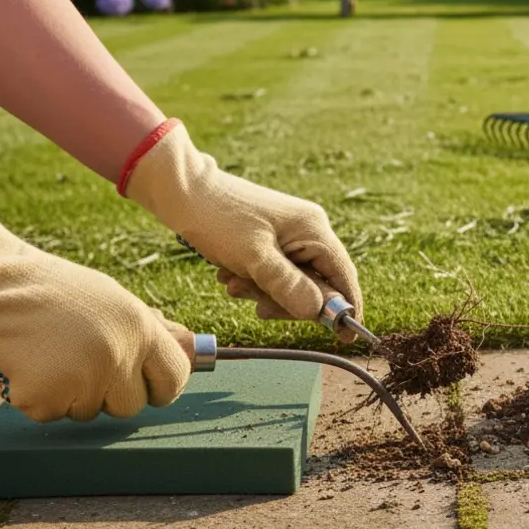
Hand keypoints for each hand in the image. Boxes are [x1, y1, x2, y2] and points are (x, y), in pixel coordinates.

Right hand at [0, 191, 191, 421]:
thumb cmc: (58, 291)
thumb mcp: (116, 300)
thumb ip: (152, 330)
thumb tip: (192, 347)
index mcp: (140, 329)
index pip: (174, 378)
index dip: (162, 387)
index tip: (150, 388)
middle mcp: (118, 356)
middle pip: (132, 405)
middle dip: (111, 394)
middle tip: (84, 364)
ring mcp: (82, 380)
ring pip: (89, 412)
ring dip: (73, 394)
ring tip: (53, 355)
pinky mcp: (45, 398)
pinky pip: (53, 414)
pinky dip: (41, 398)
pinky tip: (31, 366)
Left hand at [119, 120, 362, 341]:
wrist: (181, 190)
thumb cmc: (217, 219)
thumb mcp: (253, 258)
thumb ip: (288, 286)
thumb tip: (317, 313)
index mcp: (314, 230)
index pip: (344, 276)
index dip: (347, 309)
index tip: (345, 339)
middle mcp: (309, 231)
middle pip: (318, 284)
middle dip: (287, 301)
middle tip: (258, 308)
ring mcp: (291, 235)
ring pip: (293, 282)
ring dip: (265, 292)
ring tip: (234, 284)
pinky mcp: (272, 239)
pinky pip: (276, 273)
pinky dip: (256, 281)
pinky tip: (232, 274)